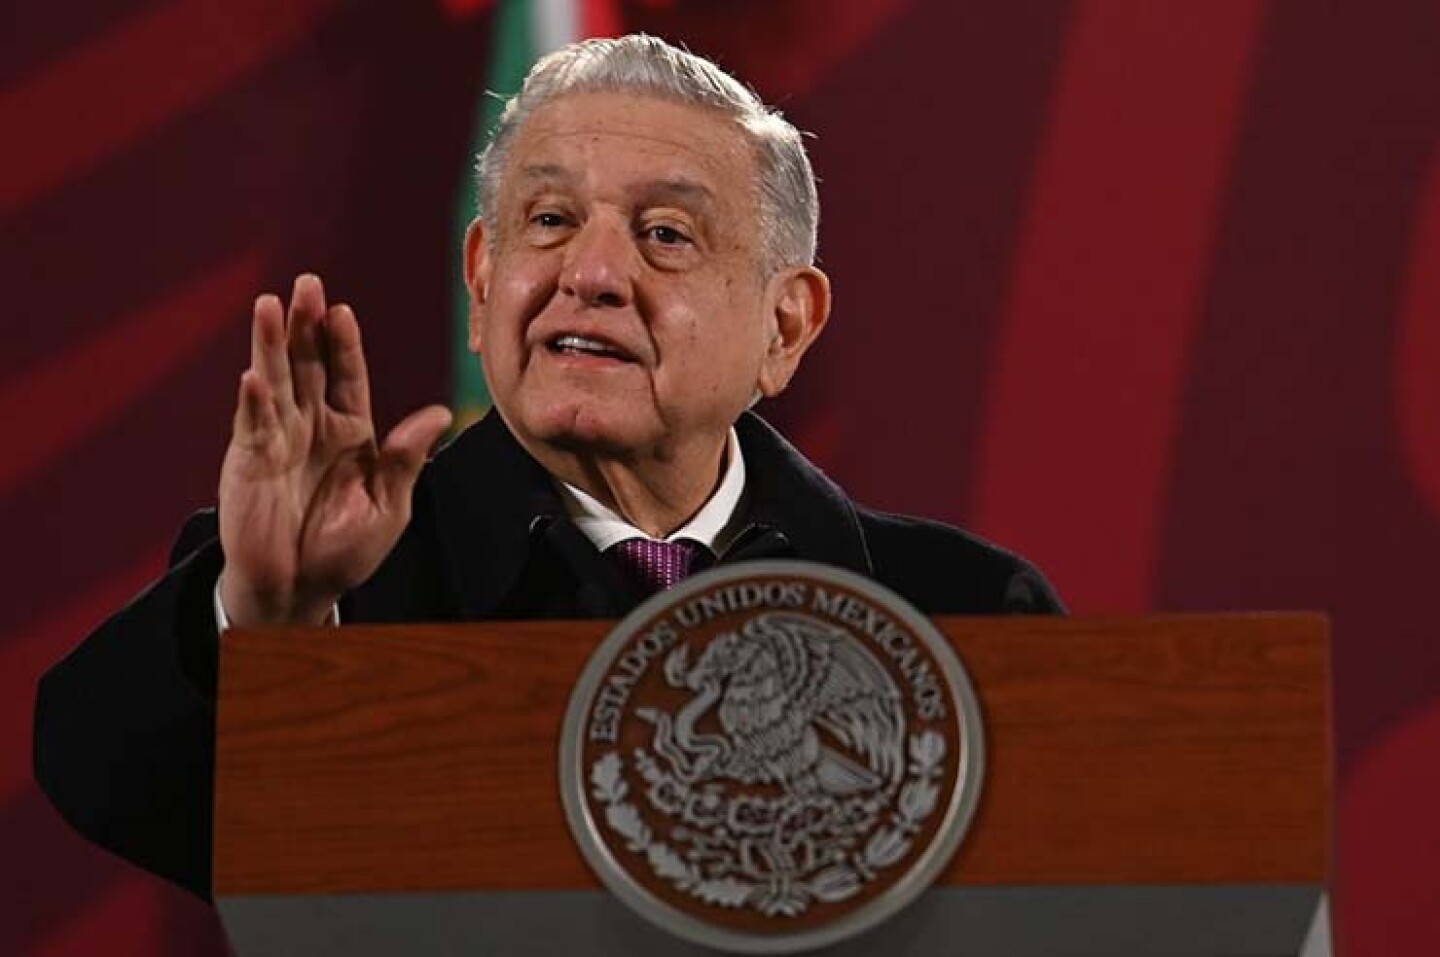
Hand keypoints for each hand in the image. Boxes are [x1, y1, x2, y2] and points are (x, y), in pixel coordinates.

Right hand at [217, 274, 452, 625]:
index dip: (344, 344)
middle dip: (305, 325)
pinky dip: (253, 401)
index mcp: (350, 431)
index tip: (343, 311)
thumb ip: (407, 459)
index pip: (347, 376)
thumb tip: (441, 413)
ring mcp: (277, 439)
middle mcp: (311, 426)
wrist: (301, 589)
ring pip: (275, 382)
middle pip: (307, 365)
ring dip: (270, 345)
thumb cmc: (345, 549)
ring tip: (270, 306)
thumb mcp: (389, 506)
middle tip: (306, 284)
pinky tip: (254, 375)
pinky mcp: (248, 462)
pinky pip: (252, 425)